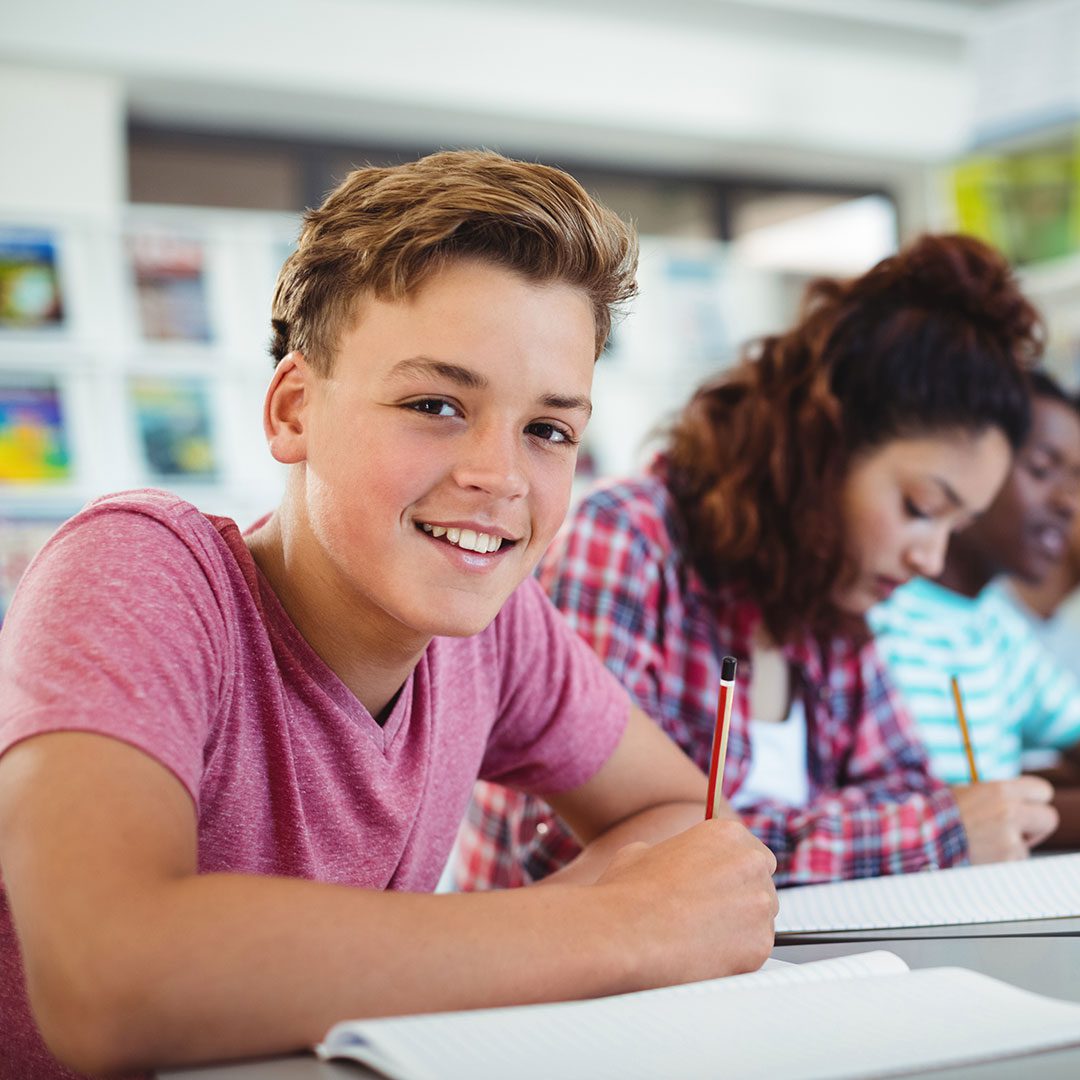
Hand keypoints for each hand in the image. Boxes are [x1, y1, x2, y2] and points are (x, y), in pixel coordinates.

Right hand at [594, 819, 777, 987]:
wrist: (625, 932)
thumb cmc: (628, 892)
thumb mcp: (643, 852)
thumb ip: (673, 854)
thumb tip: (670, 863)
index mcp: (726, 834)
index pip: (752, 853)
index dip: (734, 874)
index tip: (720, 887)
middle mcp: (751, 864)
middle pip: (762, 885)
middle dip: (742, 901)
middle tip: (711, 915)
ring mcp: (759, 905)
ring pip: (761, 921)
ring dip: (740, 930)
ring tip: (701, 939)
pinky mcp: (760, 945)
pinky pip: (756, 952)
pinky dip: (736, 959)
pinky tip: (704, 956)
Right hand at [952, 776, 1057, 862]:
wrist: (924, 837)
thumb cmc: (943, 813)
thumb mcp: (972, 791)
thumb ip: (1000, 795)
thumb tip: (1021, 801)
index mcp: (1001, 789)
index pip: (1043, 790)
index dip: (1036, 799)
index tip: (1027, 805)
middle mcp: (1010, 811)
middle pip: (1049, 818)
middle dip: (1036, 824)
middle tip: (1019, 828)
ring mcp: (1010, 838)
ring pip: (1029, 844)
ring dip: (1014, 845)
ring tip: (985, 841)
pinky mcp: (1006, 859)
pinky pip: (1014, 860)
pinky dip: (1002, 859)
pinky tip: (982, 852)